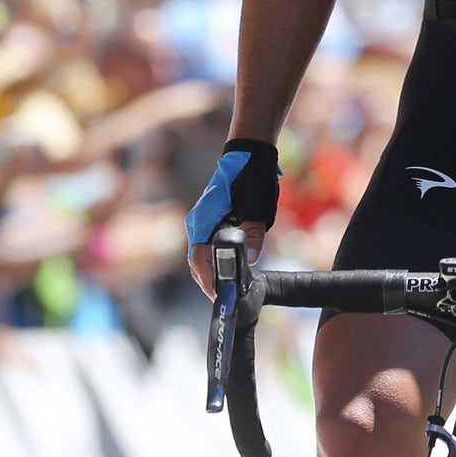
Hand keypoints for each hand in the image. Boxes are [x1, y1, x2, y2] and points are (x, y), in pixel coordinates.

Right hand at [184, 139, 279, 296]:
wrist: (247, 155)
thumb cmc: (251, 176)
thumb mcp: (258, 205)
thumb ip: (254, 231)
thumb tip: (253, 258)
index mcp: (203, 219)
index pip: (199, 258)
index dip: (208, 280)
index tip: (220, 296)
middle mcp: (197, 223)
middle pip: (197, 262)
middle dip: (209, 283)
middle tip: (226, 301)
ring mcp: (202, 223)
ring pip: (201, 257)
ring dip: (211, 275)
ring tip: (227, 293)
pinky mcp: (209, 223)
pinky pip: (207, 249)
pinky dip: (214, 264)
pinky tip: (229, 274)